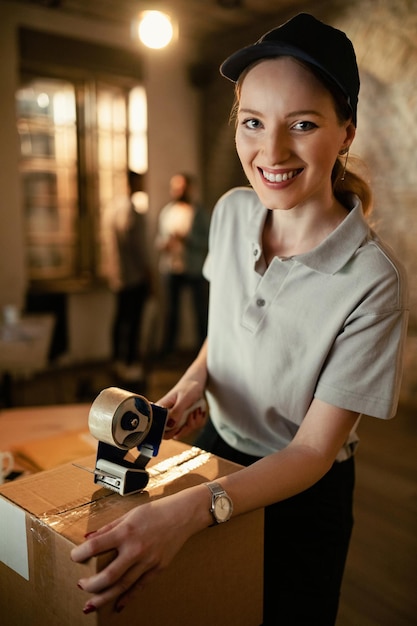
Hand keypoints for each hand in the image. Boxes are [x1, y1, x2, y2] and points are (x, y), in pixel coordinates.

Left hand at [71, 488, 206, 613]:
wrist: (183, 514)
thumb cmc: (156, 511)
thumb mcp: (129, 514)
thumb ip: (108, 527)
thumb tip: (89, 538)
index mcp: (126, 531)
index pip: (96, 546)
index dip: (80, 553)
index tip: (74, 557)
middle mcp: (136, 548)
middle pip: (109, 575)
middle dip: (91, 584)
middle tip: (81, 585)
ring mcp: (148, 561)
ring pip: (123, 586)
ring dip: (104, 597)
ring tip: (90, 604)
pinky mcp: (158, 568)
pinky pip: (140, 587)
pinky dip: (128, 598)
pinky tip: (117, 605)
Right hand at [159, 385, 206, 438]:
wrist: (197, 381)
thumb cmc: (188, 387)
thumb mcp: (184, 399)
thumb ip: (176, 412)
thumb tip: (169, 425)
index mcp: (161, 410)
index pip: (158, 429)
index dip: (168, 433)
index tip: (179, 425)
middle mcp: (168, 417)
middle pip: (173, 434)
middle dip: (186, 427)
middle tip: (191, 414)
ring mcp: (177, 419)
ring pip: (184, 431)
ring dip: (194, 422)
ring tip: (196, 409)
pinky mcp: (185, 420)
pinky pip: (192, 427)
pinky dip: (198, 420)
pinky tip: (198, 410)